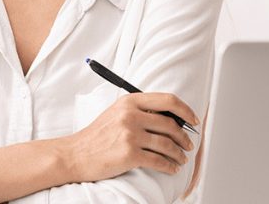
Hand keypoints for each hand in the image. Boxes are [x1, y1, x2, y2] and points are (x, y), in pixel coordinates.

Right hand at [58, 92, 199, 182]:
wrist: (75, 154)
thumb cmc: (96, 136)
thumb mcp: (116, 113)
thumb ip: (139, 111)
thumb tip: (169, 118)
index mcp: (129, 101)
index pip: (167, 100)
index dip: (185, 110)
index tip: (193, 120)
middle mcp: (131, 115)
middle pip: (170, 124)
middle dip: (184, 138)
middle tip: (188, 145)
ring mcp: (130, 135)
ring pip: (167, 144)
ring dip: (178, 154)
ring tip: (180, 159)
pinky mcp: (129, 154)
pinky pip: (158, 161)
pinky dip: (169, 166)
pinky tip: (171, 168)